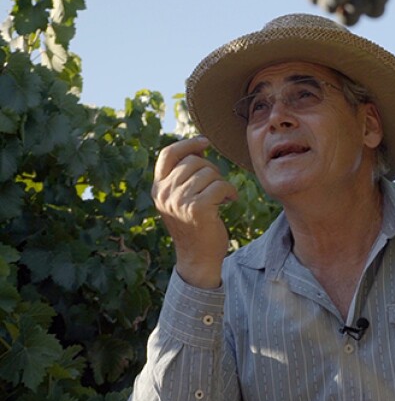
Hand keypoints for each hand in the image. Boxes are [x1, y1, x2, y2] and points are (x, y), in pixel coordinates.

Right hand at [152, 136, 237, 288]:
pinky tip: (230, 201)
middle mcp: (165, 194)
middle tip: (217, 186)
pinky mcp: (197, 208)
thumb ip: (183, 177)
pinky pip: (220, 185)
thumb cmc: (194, 226)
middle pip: (193, 161)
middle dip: (211, 169)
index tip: (205, 142)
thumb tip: (199, 148)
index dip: (187, 144)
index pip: (167, 155)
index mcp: (158, 189)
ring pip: (209, 172)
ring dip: (221, 182)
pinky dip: (230, 191)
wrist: (197, 258)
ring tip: (222, 197)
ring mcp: (179, 201)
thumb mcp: (180, 200)